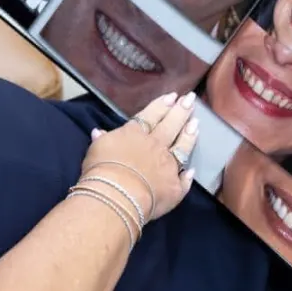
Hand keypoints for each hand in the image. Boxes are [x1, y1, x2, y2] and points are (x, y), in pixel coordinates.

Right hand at [80, 92, 198, 225]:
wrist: (118, 194)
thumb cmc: (102, 169)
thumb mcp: (96, 149)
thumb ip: (102, 139)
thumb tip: (99, 132)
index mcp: (135, 134)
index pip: (150, 116)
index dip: (161, 105)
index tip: (173, 96)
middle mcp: (155, 146)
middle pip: (170, 126)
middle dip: (181, 111)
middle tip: (191, 99)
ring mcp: (168, 166)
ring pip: (182, 148)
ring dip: (189, 136)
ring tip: (196, 124)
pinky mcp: (174, 187)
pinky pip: (183, 181)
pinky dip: (187, 176)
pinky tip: (191, 171)